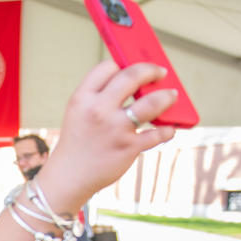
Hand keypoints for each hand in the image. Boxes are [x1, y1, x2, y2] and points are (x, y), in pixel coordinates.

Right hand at [37, 61, 176, 213]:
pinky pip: (158, 133)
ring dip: (167, 96)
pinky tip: (168, 128)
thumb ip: (99, 96)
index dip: (122, 65)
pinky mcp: (128, 147)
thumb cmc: (78, 142)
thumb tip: (137, 84)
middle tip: (160, 73)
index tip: (132, 68)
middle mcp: (98, 110)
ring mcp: (115, 128)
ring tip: (172, 96)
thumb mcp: (78, 113)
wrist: (69, 175)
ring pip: (153, 102)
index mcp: (82, 98)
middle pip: (133, 76)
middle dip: (152, 71)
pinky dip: (167, 130)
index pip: (107, 67)